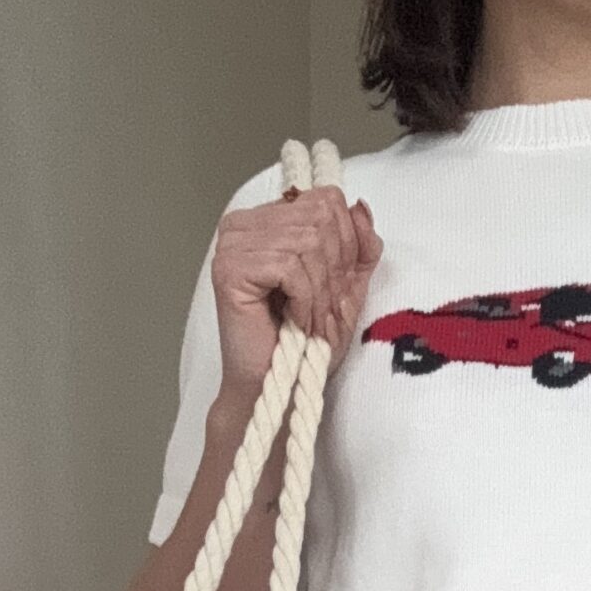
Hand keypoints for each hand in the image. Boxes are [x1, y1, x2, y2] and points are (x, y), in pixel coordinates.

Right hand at [212, 184, 383, 395]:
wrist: (276, 391)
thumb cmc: (304, 346)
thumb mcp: (345, 290)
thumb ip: (359, 247)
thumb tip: (361, 207)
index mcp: (267, 219)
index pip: (326, 200)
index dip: (345, 246)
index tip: (336, 288)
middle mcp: (243, 224)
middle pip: (319, 219)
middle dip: (333, 273)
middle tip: (323, 311)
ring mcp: (232, 244)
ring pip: (307, 243)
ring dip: (320, 294)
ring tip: (310, 322)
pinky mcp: (229, 269)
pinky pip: (290, 267)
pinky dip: (304, 301)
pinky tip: (295, 323)